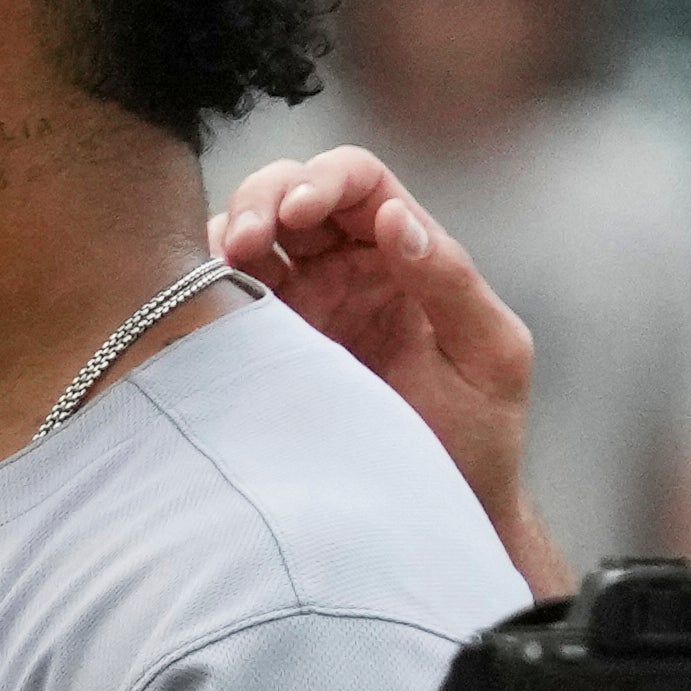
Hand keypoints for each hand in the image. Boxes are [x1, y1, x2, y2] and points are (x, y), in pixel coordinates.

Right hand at [211, 147, 553, 586]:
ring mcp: (297, 304)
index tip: (300, 213)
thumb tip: (395, 218)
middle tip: (249, 241)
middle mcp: (345, 268)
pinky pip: (218, 294)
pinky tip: (206, 296)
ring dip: (229, 233)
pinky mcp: (258, 344)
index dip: (323, 179)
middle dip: (263, 198)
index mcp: (405, 254)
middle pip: (289, 191)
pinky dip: (202, 279)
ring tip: (227, 262)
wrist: (433, 511)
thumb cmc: (477, 436)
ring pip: (246, 233)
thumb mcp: (488, 354)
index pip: (358, 181)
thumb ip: (451, 282)